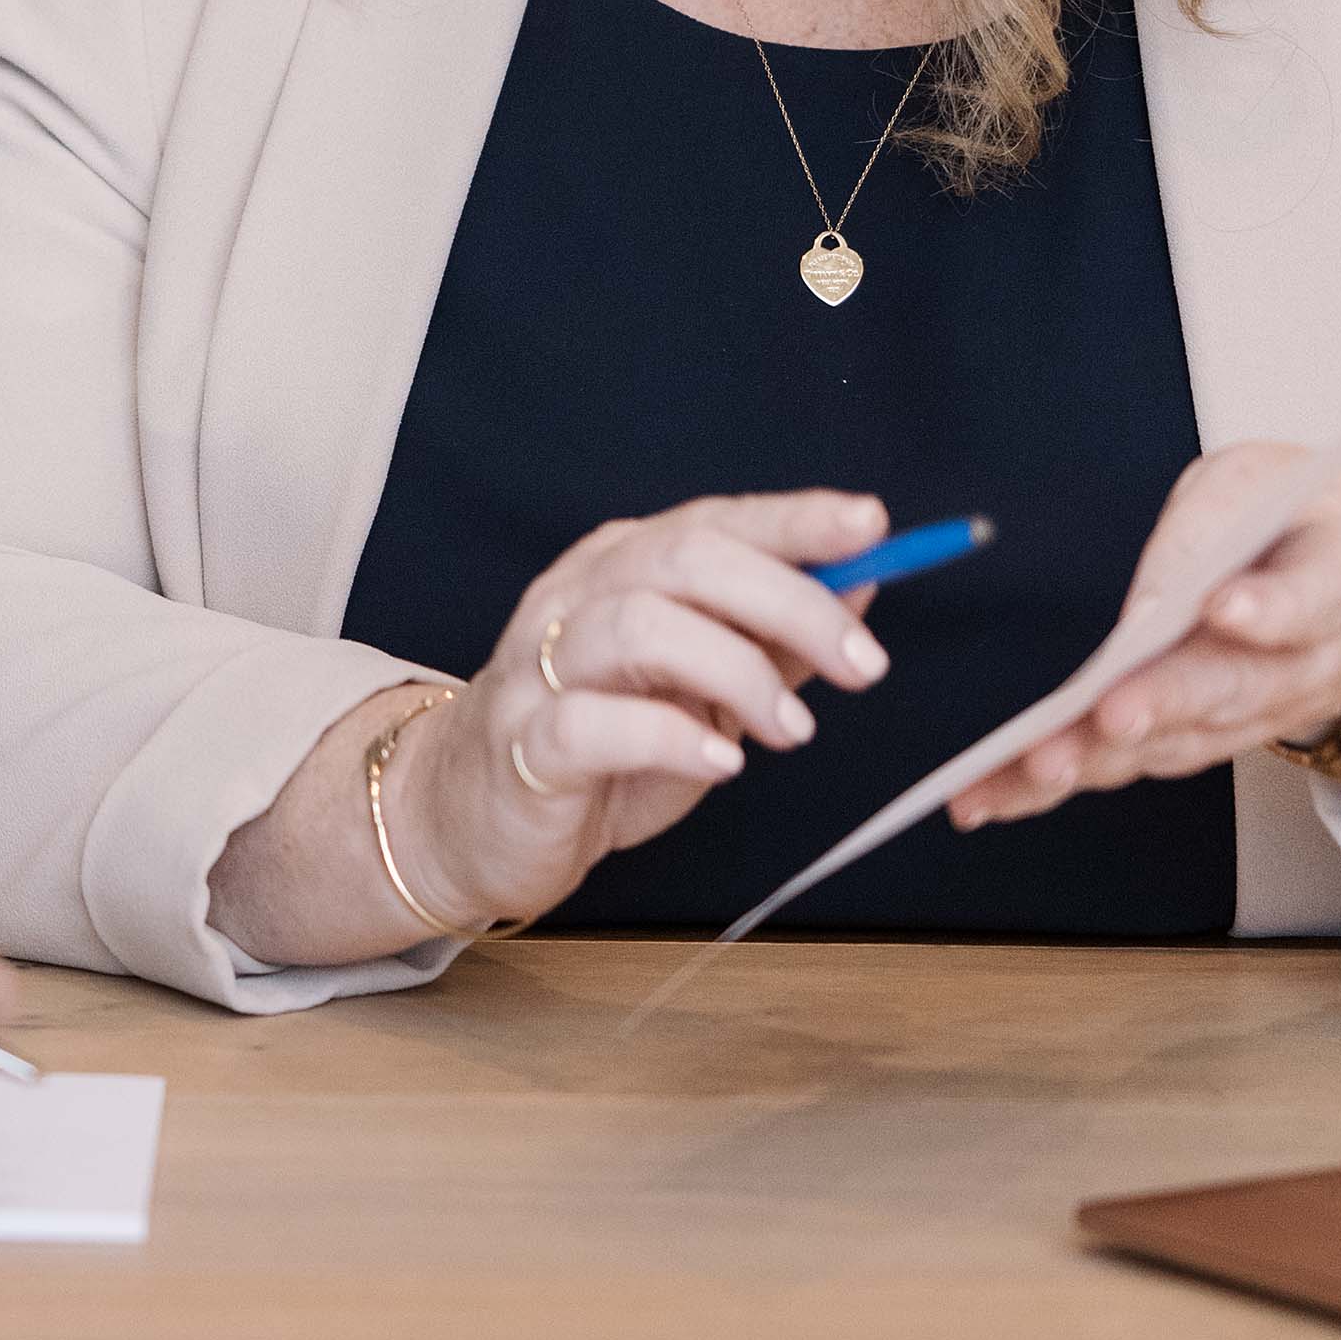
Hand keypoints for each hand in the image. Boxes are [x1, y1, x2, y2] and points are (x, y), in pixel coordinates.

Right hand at [405, 489, 895, 926]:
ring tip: (790, 731)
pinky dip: (670, 736)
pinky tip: (720, 761)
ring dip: (737, 672)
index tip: (873, 527)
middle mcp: (575, 600)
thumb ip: (771, 639)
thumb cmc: (597, 746)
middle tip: (862, 667)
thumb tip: (861, 584)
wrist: (467, 819)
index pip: (712, 521)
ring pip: (638, 627)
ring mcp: (540, 669)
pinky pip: (591, 723)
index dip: (794, 520)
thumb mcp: (700, 689)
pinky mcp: (522, 745)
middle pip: (683, 561)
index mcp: (620, 569)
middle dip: (789, 603)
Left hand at [953, 446, 1340, 826]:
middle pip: (1235, 690)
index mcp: (1336, 582)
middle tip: (1111, 714)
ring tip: (1033, 767)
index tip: (1227, 606)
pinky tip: (1003, 793)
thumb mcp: (1262, 481)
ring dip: (1104, 759)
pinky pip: (1140, 760)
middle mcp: (1304, 667)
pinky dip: (1073, 778)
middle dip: (1166, 704)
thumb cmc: (1295, 521)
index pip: (1309, 599)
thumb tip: (1152, 598)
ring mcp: (1256, 715)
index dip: (1270, 608)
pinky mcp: (1202, 737)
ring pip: (1179, 743)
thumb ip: (1213, 521)